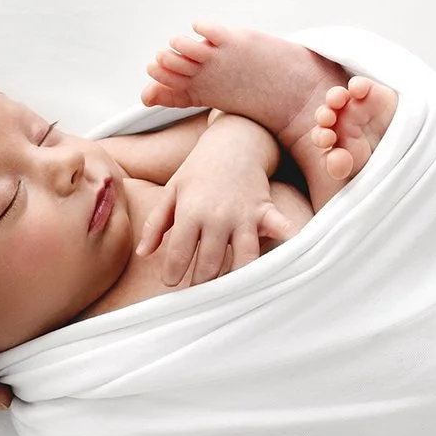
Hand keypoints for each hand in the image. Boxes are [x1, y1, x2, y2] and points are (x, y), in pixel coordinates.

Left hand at [133, 130, 299, 286]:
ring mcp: (243, 214)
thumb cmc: (199, 169)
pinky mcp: (264, 210)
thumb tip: (143, 253)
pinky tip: (291, 255)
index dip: (173, 273)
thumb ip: (156, 223)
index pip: (178, 252)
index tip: (171, 283)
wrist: (233, 141)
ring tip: (229, 293)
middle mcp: (217, 216)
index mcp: (190, 211)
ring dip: (236, 278)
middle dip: (202, 282)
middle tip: (199, 295)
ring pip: (242, 257)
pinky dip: (287, 239)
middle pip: (209, 262)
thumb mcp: (172, 191)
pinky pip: (279, 227)